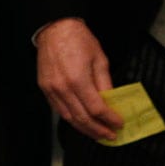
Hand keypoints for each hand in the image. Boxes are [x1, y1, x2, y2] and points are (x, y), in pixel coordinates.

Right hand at [36, 18, 122, 140]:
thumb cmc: (80, 40)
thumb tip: (111, 101)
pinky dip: (72, 120)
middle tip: (110, 136)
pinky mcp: (45, 90)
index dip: (109, 119)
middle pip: (82, 118)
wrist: (56, 29)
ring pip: (69, 119)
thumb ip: (105, 82)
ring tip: (98, 134)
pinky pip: (59, 111)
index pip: (96, 108)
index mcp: (78, 79)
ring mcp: (51, 91)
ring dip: (85, 129)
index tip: (119, 123)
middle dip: (98, 130)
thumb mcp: (100, 58)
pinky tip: (82, 123)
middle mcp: (63, 89)